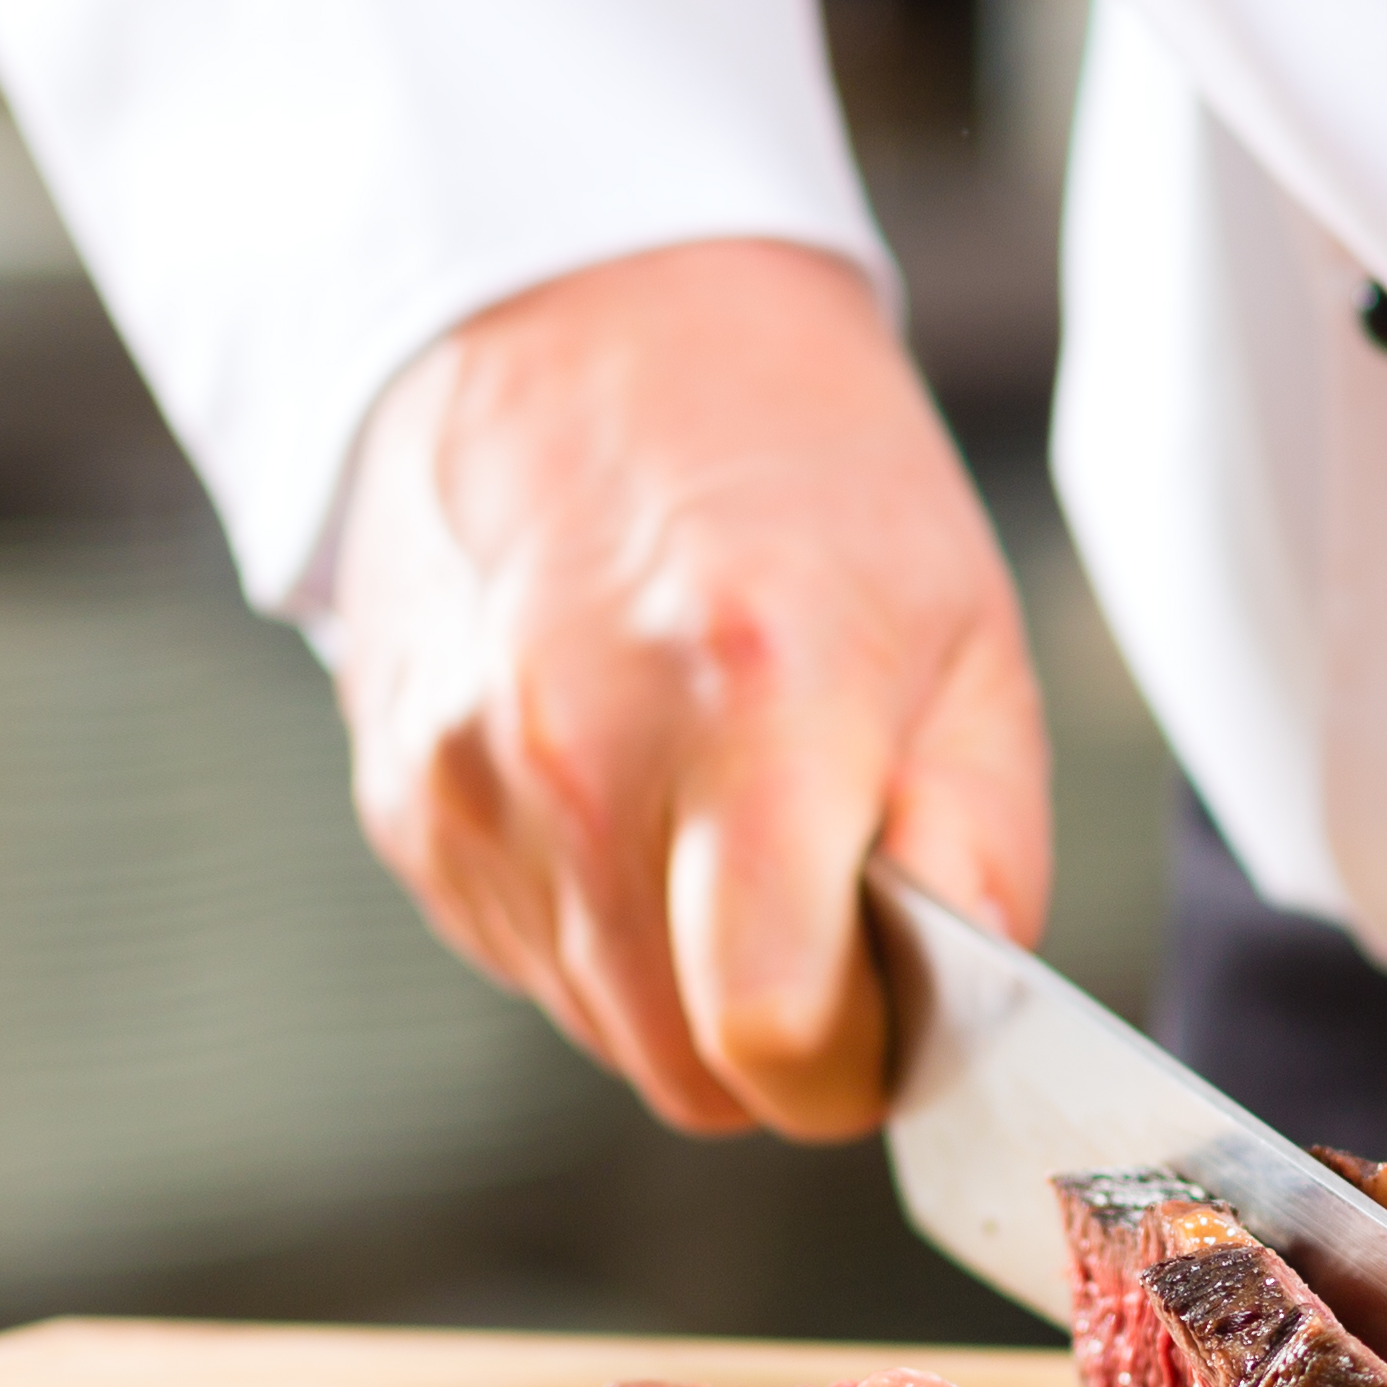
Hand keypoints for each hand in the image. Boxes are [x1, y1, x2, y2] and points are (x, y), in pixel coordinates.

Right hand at [327, 238, 1047, 1138]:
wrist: (583, 318)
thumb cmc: (805, 473)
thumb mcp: (970, 632)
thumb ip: (984, 849)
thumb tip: (964, 1023)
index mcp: (760, 708)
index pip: (773, 1034)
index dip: (854, 1062)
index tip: (890, 1011)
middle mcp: (586, 759)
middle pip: (688, 1068)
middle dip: (777, 1032)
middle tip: (826, 904)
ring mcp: (470, 785)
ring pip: (602, 1026)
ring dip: (681, 977)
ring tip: (722, 811)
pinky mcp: (403, 800)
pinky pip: (524, 954)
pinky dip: (595, 917)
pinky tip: (632, 781)